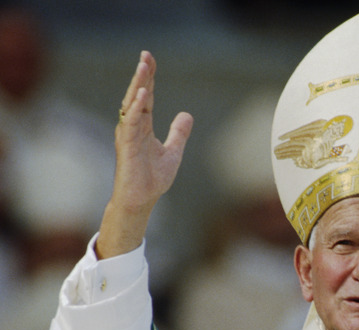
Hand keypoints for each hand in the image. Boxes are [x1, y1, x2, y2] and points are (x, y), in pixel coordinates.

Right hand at [96, 51, 192, 258]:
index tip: (150, 59)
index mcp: (143, 126)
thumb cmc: (152, 178)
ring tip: (143, 67)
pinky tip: (141, 95)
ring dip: (138, 85)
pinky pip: (131, 123)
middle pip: (137, 95)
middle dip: (142, 75)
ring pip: (132, 105)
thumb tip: (186, 115)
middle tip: (146, 55)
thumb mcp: (173, 151)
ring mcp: (129, 135)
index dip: (148, 78)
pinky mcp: (128, 146)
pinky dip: (136, 108)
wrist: (142, 200)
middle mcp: (133, 127)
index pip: (146, 96)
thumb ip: (179, 133)